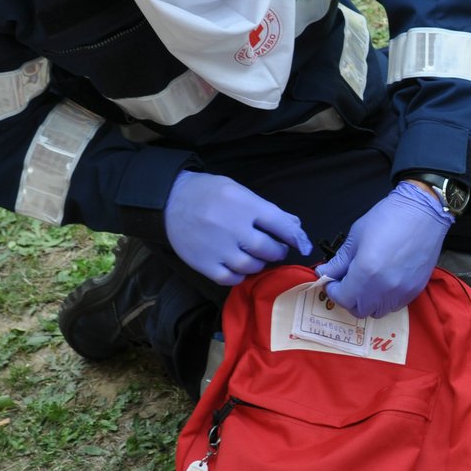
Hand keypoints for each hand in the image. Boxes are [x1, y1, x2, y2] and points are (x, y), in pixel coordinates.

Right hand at [165, 171, 312, 284]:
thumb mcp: (239, 191)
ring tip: (253, 255)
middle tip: (273, 248)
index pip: (281, 225)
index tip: (302, 245)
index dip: (296, 237)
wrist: (169, 200)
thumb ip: (267, 209)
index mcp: (245, 206)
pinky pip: (230, 278)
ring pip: (252, 267)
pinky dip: (238, 275)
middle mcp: (233, 228)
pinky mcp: (203, 263)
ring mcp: (218, 248)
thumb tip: (295, 226)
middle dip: (276, 251)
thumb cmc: (208, 193)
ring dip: (258, 264)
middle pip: (268, 250)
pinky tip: (236, 266)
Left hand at [316, 180, 453, 317]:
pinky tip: (385, 282)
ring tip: (367, 283)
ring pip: (378, 311)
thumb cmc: (388, 218)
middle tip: (347, 282)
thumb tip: (325, 272)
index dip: (333, 290)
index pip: (342, 298)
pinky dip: (385, 299)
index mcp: (365, 273)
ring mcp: (401, 291)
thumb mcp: (356, 236)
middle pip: (359, 310)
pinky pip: (395, 305)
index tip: (332, 280)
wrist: (423, 212)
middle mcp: (383, 288)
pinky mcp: (415, 290)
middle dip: (349, 298)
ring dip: (368, 302)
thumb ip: (340, 260)